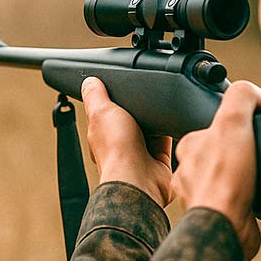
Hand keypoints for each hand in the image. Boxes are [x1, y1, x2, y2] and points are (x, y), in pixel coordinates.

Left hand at [81, 77, 172, 206]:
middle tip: (145, 93)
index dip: (114, 99)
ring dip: (154, 119)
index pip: (107, 112)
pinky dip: (169, 129)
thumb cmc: (116, 151)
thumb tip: (89, 81)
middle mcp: (120, 144)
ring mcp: (140, 152)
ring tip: (158, 104)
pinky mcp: (158, 159)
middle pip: (131, 119)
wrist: (139, 179)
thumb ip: (95, 96)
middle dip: (138, 108)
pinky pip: (166, 139)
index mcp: (102, 134)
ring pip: (150, 128)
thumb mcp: (101, 112)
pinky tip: (171, 119)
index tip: (122, 86)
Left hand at [172, 81, 260, 260]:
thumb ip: (240, 98)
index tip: (254, 125)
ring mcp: (202, 195)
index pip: (212, 125)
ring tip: (258, 173)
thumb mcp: (233, 123)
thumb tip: (254, 94)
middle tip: (258, 150)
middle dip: (240, 150)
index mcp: (189, 146)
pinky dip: (246, 197)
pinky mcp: (217, 215)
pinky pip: (234, 200)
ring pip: (226, 176)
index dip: (237, 122)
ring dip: (243, 175)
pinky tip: (257, 195)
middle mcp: (190, 171)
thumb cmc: (224, 181)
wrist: (226, 229)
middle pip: (220, 151)